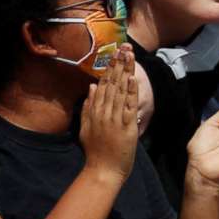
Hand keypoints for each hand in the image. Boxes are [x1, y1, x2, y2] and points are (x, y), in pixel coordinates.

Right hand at [79, 51, 142, 176]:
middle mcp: (102, 112)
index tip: (114, 54)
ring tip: (129, 56)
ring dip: (124, 73)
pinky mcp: (125, 126)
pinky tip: (132, 79)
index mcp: (94, 111)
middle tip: (123, 48)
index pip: (102, 85)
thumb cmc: (96, 151)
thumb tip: (91, 87)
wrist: (102, 170)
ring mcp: (113, 118)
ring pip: (119, 91)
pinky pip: (128, 105)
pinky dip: (130, 92)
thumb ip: (88, 107)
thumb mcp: (86, 127)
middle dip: (117, 65)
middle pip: (111, 84)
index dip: (109, 68)